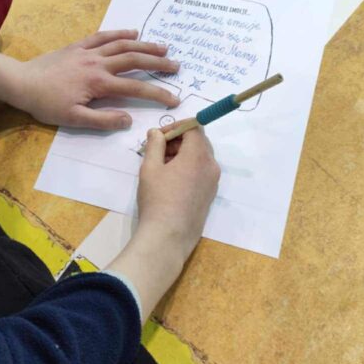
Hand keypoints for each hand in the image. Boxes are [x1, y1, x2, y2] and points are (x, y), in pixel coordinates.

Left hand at [0, 30, 180, 129]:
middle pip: (134, 60)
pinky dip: (119, 33)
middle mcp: (98, 63)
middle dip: (158, 63)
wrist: (21, 83)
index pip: (136, 88)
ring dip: (144, 45)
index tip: (175, 98)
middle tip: (177, 66)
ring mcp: (88, 52)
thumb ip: (103, 120)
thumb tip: (129, 119)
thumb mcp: (74, 119)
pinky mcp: (79, 46)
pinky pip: (103, 36)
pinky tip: (132, 32)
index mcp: (99, 83)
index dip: (157, 93)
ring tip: (163, 47)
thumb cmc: (46, 104)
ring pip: (122, 44)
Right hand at [106, 125, 218, 322]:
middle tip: (157, 149)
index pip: (194, 128)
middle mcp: (211, 166)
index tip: (159, 135)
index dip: (177, 126)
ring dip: (183, 154)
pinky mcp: (210, 195)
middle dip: (179, 140)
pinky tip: (171, 180)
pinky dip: (188, 168)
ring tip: (161, 165)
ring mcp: (213, 182)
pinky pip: (202, 172)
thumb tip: (157, 133)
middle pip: (199, 142)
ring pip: (201, 157)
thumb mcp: (150, 167)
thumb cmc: (157, 199)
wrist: (168, 237)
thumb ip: (154, 145)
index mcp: (198, 155)